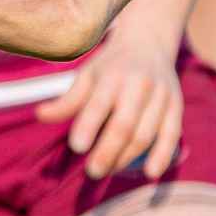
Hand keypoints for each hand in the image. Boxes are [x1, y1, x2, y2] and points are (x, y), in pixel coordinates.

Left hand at [36, 25, 182, 178]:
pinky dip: (162, 155)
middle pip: (124, 124)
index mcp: (112, 76)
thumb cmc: (111, 64)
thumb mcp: (87, 74)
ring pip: (145, 133)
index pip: (98, 104)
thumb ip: (67, 99)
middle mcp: (138, 85)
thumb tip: (39, 115)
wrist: (148, 43)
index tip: (76, 147)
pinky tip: (150, 173)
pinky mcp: (176, 107)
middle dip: (108, 151)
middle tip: (92, 171)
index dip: (88, 126)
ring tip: (109, 170)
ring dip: (128, 157)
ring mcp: (160, 96)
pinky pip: (171, 135)